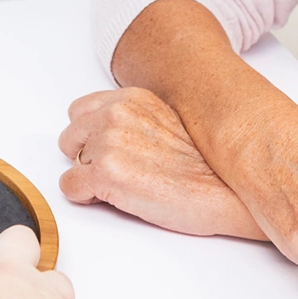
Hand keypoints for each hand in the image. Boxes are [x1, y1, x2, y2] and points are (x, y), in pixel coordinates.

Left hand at [57, 89, 266, 239]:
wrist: (228, 192)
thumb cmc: (207, 166)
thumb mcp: (169, 122)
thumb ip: (133, 121)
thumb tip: (109, 136)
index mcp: (131, 99)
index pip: (81, 112)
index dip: (91, 136)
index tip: (109, 151)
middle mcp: (116, 115)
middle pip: (69, 137)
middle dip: (86, 156)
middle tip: (116, 173)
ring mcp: (108, 143)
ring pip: (70, 163)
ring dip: (89, 177)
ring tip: (124, 186)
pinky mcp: (105, 175)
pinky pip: (69, 188)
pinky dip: (87, 197)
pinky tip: (118, 199)